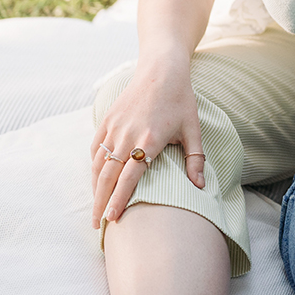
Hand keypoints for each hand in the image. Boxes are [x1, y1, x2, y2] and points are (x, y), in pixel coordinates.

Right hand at [90, 68, 205, 226]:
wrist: (161, 71)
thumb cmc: (181, 100)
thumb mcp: (193, 128)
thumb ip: (195, 159)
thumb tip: (200, 187)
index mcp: (149, 139)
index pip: (129, 177)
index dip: (119, 200)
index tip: (112, 219)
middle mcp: (127, 135)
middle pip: (108, 176)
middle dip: (100, 202)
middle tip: (98, 224)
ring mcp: (114, 127)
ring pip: (98, 164)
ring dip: (95, 187)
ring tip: (97, 206)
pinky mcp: (107, 119)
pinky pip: (96, 148)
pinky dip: (95, 166)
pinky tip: (98, 179)